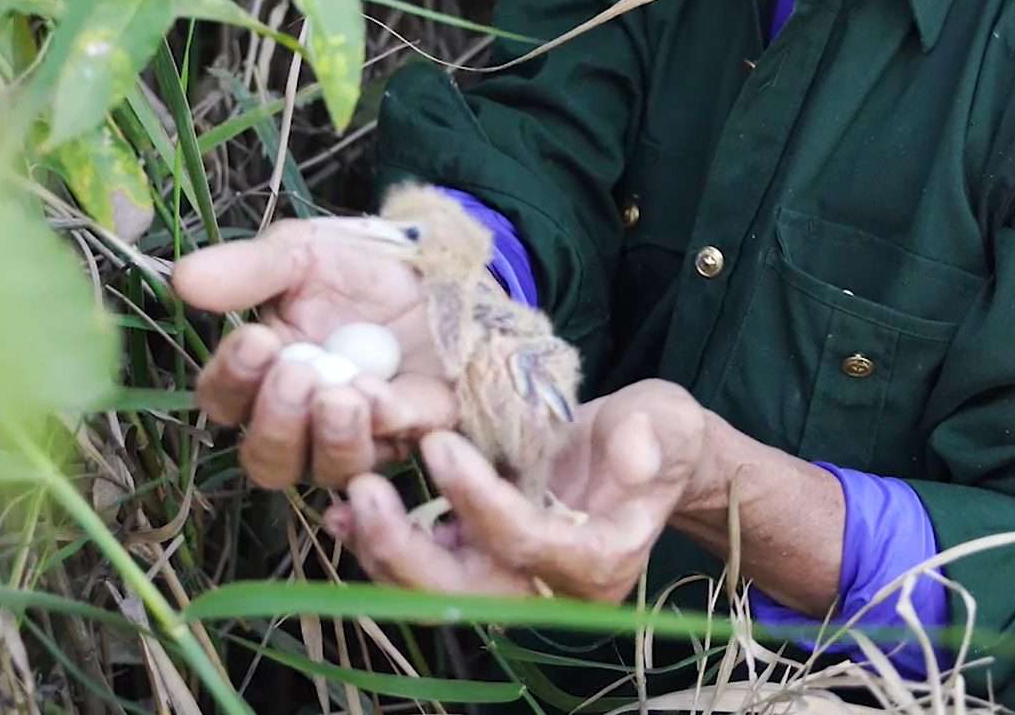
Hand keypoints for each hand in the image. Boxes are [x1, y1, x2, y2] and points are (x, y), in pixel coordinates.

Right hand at [171, 217, 459, 488]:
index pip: (223, 401)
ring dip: (330, 438)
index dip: (231, 380)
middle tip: (295, 375)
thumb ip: (247, 269)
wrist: (434, 263)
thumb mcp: (300, 254)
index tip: (256, 341)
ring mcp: (360, 435)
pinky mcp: (416, 430)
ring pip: (330, 470)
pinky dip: (387, 423)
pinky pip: (397, 445)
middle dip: (277, 423)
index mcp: (261, 378)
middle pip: (268, 459)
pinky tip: (380, 394)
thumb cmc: (354, 266)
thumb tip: (181, 279)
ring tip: (340, 394)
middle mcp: (303, 422)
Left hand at [326, 379, 706, 601]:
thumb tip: (630, 456)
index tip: (441, 444)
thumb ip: (649, 437)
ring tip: (347, 498)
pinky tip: (349, 507)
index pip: (528, 543)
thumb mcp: (666, 422)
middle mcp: (552, 589)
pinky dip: (386, 542)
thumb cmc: (659, 436)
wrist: (648, 453)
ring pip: (435, 590)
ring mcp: (514, 581)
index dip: (480, 501)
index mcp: (600, 561)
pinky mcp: (485, 562)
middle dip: (407, 549)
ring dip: (384, 549)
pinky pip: (427, 567)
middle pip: (467, 592)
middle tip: (365, 491)